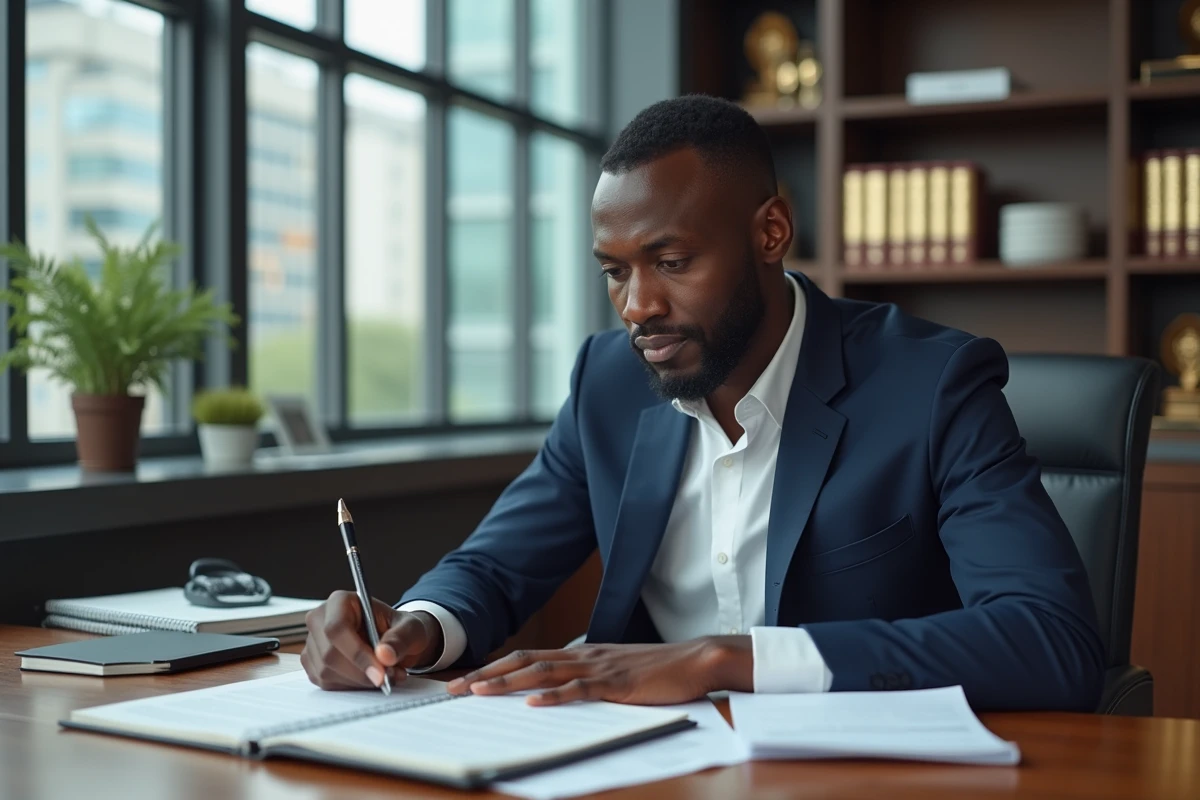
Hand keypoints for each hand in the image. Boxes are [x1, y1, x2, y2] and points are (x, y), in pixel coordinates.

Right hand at [301, 590, 443, 689]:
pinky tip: (369, 678)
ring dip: (359, 681)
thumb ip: (400, 638)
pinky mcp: (313, 664)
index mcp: (340, 601)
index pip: (337, 628)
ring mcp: (313, 643)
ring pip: (327, 672)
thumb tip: (384, 655)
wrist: (393, 641)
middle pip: (329, 654)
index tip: (380, 673)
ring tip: (385, 675)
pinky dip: (351, 687)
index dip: (357, 653)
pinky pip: (327, 683)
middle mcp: (320, 620)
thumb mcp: (410, 628)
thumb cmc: (399, 628)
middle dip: (361, 672)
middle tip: (389, 677)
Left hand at [445, 637, 752, 705]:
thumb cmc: (657, 670)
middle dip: (488, 674)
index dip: (495, 667)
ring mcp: (599, 667)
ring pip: (544, 672)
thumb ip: (586, 679)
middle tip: (455, 688)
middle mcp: (584, 655)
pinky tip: (534, 703)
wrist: (695, 659)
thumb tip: (556, 693)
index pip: (528, 656)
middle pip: (525, 660)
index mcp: (581, 653)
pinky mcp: (617, 682)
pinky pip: (580, 689)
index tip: (466, 678)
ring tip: (480, 692)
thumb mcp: (614, 673)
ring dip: (509, 682)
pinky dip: (555, 696)